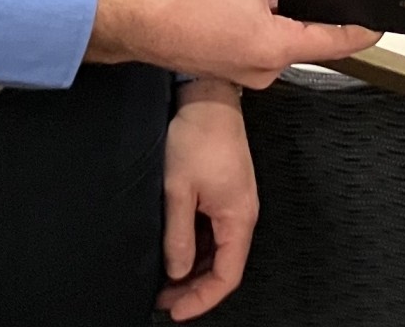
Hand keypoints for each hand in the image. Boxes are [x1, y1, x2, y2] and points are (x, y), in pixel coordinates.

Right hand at [91, 0, 379, 88]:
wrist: (135, 22)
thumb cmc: (179, 5)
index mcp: (276, 47)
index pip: (337, 42)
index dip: (362, 30)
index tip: (379, 23)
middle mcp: (263, 64)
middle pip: (301, 25)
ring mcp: (244, 64)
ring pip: (274, 22)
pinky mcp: (226, 56)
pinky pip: (253, 27)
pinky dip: (253, 1)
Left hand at [156, 79, 255, 321]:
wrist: (207, 98)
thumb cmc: (196, 137)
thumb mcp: (178, 191)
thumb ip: (178, 235)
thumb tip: (176, 270)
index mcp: (238, 218)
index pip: (227, 275)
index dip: (202, 299)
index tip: (175, 311)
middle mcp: (242, 214)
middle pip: (223, 266)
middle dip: (194, 287)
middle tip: (162, 298)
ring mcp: (235, 203)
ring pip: (217, 250)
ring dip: (193, 267)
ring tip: (162, 278)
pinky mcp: (225, 192)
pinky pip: (213, 231)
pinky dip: (195, 246)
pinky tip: (174, 250)